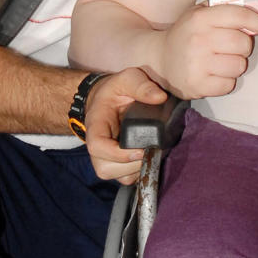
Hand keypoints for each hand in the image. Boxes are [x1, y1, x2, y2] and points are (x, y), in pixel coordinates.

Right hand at [84, 68, 167, 184]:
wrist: (107, 99)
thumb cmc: (115, 91)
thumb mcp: (127, 79)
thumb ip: (141, 85)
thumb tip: (160, 97)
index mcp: (96, 125)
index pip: (97, 146)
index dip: (117, 154)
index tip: (139, 150)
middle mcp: (97, 146)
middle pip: (105, 168)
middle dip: (131, 165)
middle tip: (153, 152)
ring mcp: (105, 157)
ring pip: (117, 176)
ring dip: (136, 170)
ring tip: (152, 154)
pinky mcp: (116, 164)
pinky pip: (126, 178)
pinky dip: (139, 173)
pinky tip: (150, 159)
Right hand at [159, 3, 257, 98]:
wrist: (158, 59)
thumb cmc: (187, 34)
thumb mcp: (199, 14)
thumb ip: (224, 10)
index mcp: (201, 18)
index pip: (241, 16)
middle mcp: (199, 39)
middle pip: (243, 44)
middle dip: (242, 47)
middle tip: (229, 47)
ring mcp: (197, 64)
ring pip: (239, 66)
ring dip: (234, 65)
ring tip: (218, 61)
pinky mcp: (197, 85)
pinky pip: (230, 84)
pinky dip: (225, 81)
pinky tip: (212, 73)